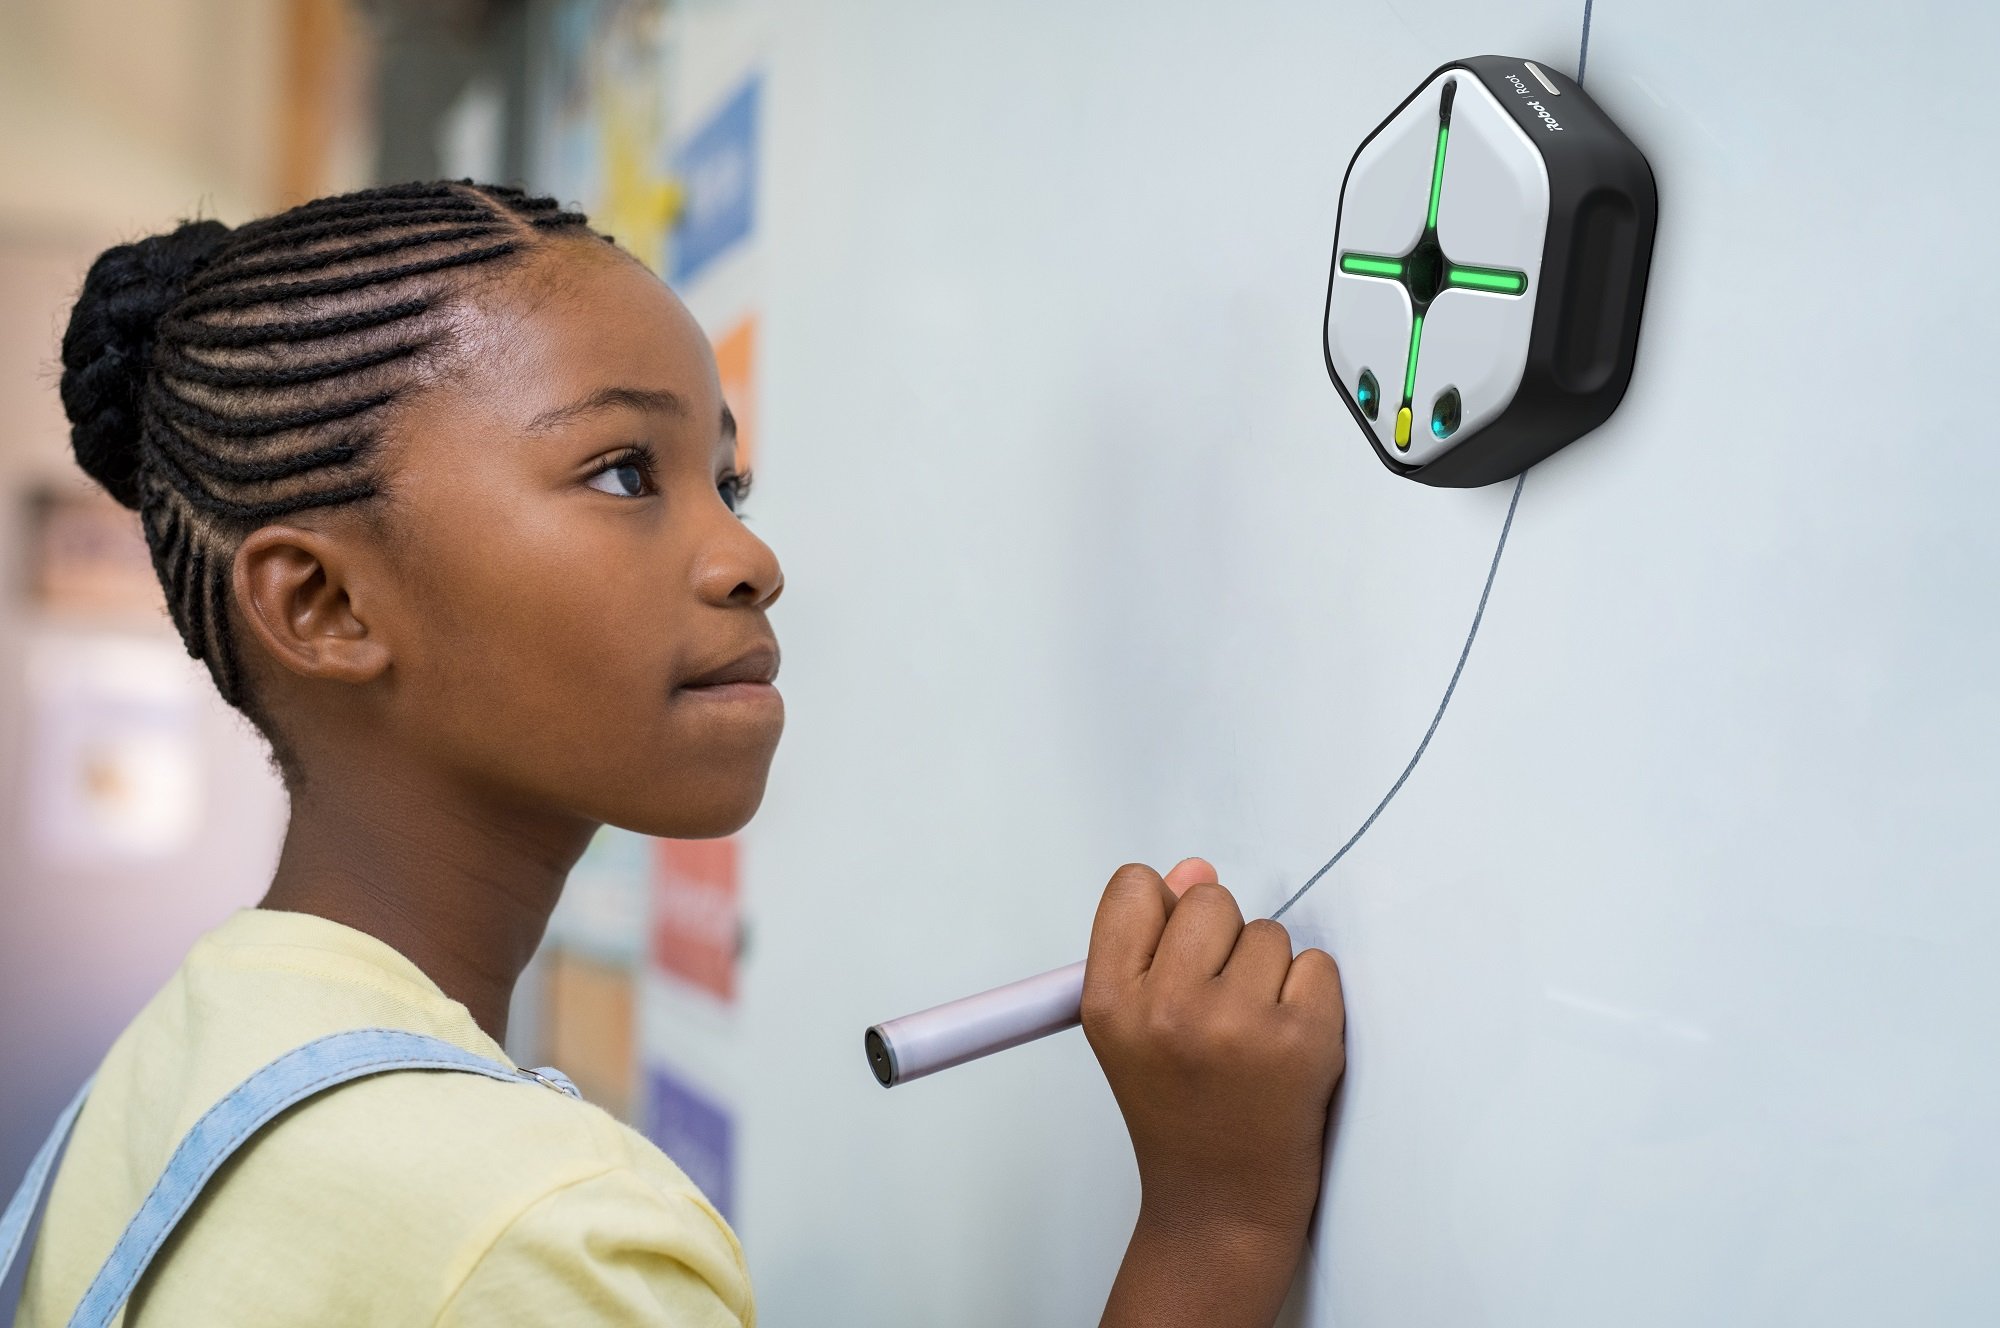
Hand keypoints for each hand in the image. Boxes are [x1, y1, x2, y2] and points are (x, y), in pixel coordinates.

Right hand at [1083, 859, 1345, 1327]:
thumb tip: (1193, 871)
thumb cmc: (1178, 1111)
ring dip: (1269, 972)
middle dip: (1222, 940)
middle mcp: (1168, 1009)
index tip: (1174, 950)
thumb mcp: (1131, 1026)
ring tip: (1250, 1034)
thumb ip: (1150, 941)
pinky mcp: (1302, 1040)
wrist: (1220, 1202)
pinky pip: (1318, 966)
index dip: (1162, 912)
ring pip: (1269, 933)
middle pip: (1209, 899)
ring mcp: (1237, 1024)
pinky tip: (1286, 1044)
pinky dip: (1311, 998)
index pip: (1134, 888)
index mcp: (1110, 1002)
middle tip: (1217, 1005)